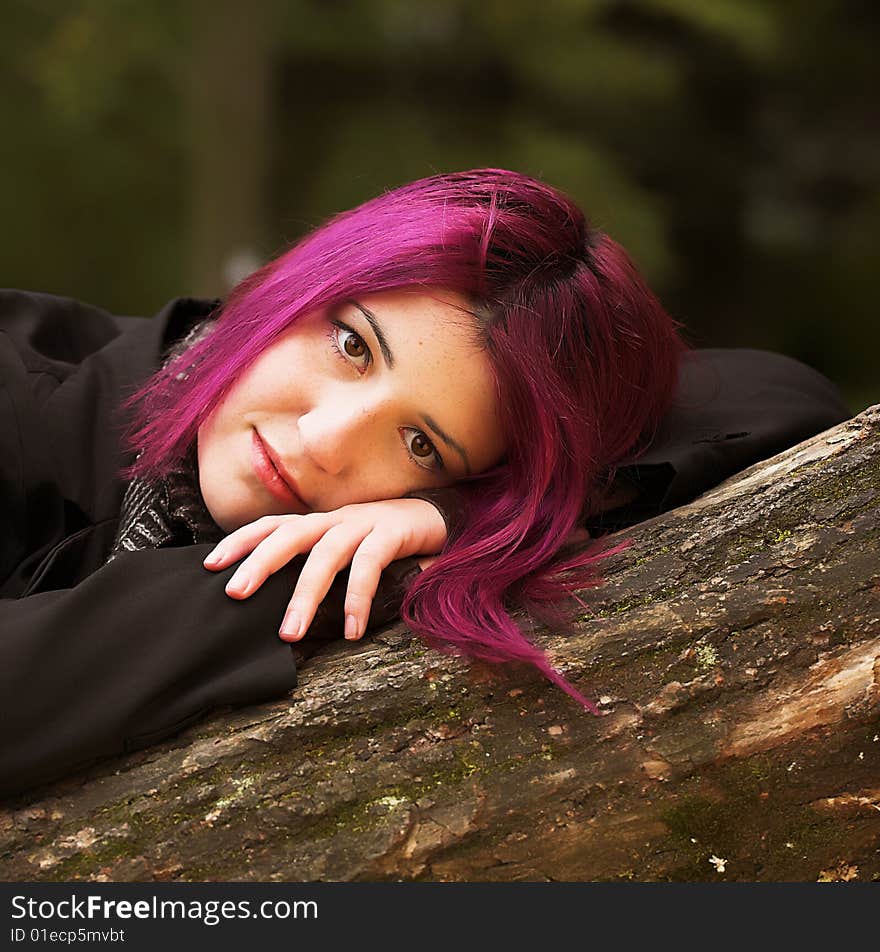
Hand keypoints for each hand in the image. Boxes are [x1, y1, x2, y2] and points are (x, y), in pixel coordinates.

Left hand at [202, 498, 447, 641]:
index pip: (272, 525)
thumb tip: (284, 606)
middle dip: (259, 562)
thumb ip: (320, 566)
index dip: (240, 541)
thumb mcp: (347, 549)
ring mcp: (364, 523)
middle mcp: (336, 519)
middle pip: (289, 534)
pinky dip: (357, 598)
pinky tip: (351, 630)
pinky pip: (369, 565)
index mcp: (320, 523)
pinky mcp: (391, 533)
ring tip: (289, 633)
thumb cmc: (386, 540)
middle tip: (235, 593)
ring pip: (326, 555)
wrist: (438, 517)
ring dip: (305, 594)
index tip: (209, 565)